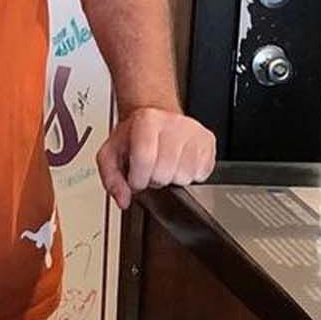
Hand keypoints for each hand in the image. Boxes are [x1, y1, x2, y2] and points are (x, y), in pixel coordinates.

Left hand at [96, 107, 215, 209]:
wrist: (155, 120)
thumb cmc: (134, 136)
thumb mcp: (112, 152)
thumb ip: (111, 177)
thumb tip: (123, 199)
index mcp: (147, 120)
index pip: (145, 159)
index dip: (138, 178)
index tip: (135, 180)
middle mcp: (173, 123)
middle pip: (165, 172)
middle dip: (154, 179)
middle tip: (150, 169)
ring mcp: (194, 132)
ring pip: (185, 177)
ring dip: (172, 179)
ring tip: (165, 165)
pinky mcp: (209, 141)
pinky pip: (201, 175)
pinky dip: (189, 175)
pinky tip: (179, 163)